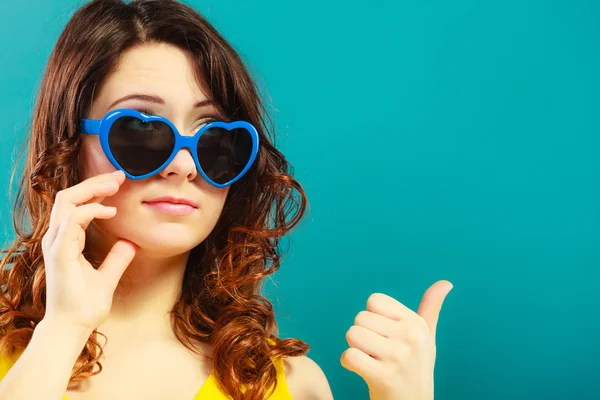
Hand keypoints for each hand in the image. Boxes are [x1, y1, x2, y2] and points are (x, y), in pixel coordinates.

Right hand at [41, 170, 136, 332]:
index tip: (118, 183)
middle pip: (68, 196)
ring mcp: (56, 244)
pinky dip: (91, 210)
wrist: (74, 326)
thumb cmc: (85, 304)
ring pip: (67, 201)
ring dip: (92, 189)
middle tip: (118, 175)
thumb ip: (117, 258)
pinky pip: (73, 220)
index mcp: (66, 241)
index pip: (75, 205)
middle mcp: (57, 238)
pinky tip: (110, 211)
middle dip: (93, 182)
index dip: (95, 191)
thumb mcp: (108, 275)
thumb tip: (130, 244)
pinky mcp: (60, 253)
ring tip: (115, 185)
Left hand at [340, 280, 452, 399]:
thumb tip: (445, 283)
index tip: (386, 335)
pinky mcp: (383, 376)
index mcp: (417, 324)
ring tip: (372, 360)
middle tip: (379, 353)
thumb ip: (431, 308)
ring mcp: (398, 357)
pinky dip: (348, 363)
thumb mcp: (427, 337)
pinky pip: (349, 356)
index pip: (374, 300)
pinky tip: (363, 370)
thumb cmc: (416, 367)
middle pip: (360, 317)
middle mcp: (411, 337)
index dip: (373, 317)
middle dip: (363, 335)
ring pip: (352, 334)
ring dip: (355, 348)